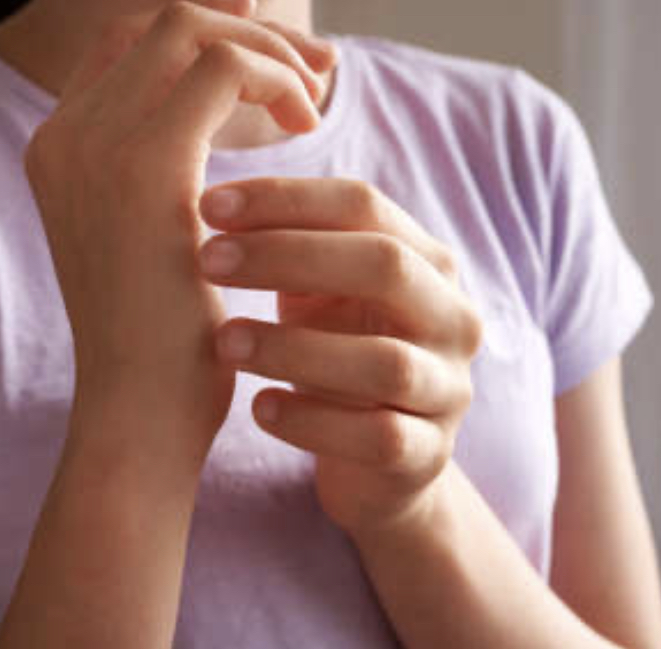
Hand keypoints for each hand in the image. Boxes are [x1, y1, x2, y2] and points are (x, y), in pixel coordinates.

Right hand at [23, 0, 337, 470]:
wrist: (138, 415)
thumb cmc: (159, 342)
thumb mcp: (155, 240)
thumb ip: (166, 172)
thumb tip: (227, 112)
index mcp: (60, 151)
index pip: (129, 45)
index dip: (204, 29)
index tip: (270, 53)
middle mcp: (64, 135)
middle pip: (159, 24)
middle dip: (245, 27)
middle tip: (311, 64)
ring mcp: (94, 146)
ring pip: (192, 30)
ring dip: (265, 50)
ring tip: (313, 95)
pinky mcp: (146, 169)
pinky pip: (223, 69)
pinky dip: (274, 79)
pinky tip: (306, 124)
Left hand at [197, 178, 482, 536]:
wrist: (374, 462)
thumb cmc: (335, 356)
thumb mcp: (318, 295)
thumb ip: (290, 247)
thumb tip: (212, 197)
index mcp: (427, 262)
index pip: (365, 205)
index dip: (285, 199)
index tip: (209, 206)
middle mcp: (453, 318)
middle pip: (386, 266)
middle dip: (289, 255)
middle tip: (207, 259)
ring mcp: (448, 390)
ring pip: (386, 362)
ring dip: (294, 346)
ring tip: (223, 341)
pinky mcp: (429, 456)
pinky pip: (380, 438)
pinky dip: (314, 422)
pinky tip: (260, 408)